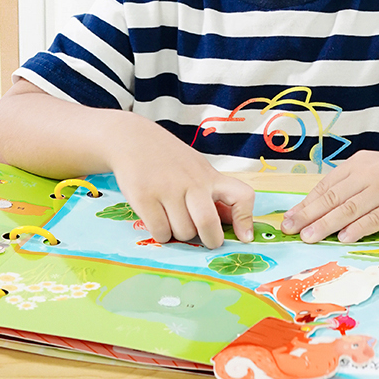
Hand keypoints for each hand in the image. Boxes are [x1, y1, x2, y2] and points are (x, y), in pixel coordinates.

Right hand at [107, 117, 254, 249]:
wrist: (133, 139)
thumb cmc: (169, 160)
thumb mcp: (197, 169)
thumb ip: (213, 194)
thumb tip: (234, 224)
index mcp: (210, 176)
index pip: (241, 195)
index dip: (245, 219)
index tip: (244, 237)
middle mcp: (191, 182)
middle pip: (208, 223)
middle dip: (210, 239)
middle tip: (205, 239)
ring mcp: (167, 189)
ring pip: (183, 232)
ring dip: (180, 235)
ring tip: (173, 220)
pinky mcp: (144, 197)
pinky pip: (160, 233)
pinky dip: (161, 234)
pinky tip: (158, 221)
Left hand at [279, 150, 378, 242]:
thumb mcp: (373, 173)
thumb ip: (349, 187)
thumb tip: (315, 209)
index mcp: (358, 164)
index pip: (326, 186)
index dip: (305, 204)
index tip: (288, 219)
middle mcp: (370, 173)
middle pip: (334, 197)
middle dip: (309, 215)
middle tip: (290, 229)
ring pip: (350, 208)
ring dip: (327, 224)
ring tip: (309, 236)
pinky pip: (375, 218)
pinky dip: (358, 228)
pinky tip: (344, 237)